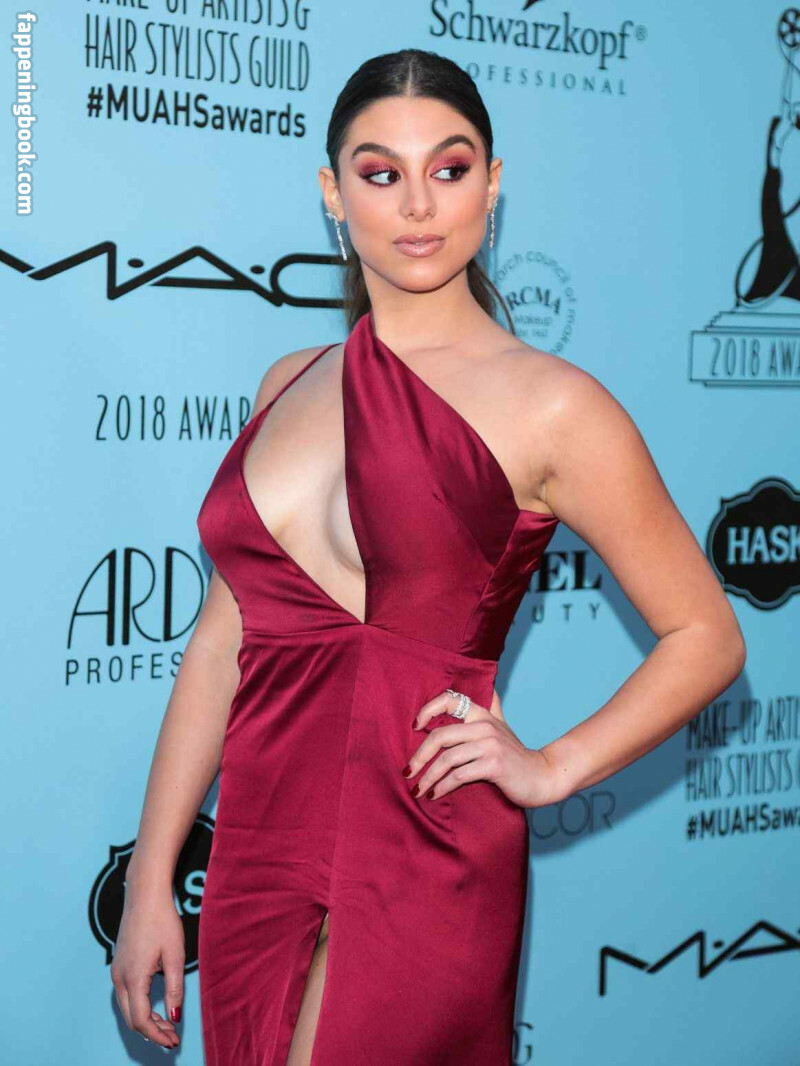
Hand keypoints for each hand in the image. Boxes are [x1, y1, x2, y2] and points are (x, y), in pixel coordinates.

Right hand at [110, 886, 184, 1048]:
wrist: (144, 895)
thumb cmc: (162, 921)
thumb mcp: (175, 956)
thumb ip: (174, 989)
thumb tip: (174, 1017)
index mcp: (133, 978)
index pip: (141, 1020)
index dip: (157, 1035)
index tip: (174, 1041)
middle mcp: (119, 978)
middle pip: (131, 1018)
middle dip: (152, 1031)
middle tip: (173, 1037)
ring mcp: (116, 971)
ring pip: (127, 1008)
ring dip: (145, 1020)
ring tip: (167, 1025)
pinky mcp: (119, 964)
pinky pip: (126, 995)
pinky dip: (139, 1007)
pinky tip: (155, 1006)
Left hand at [405, 688, 561, 808]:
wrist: (542, 776)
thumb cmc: (516, 755)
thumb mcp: (502, 727)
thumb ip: (491, 709)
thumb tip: (484, 689)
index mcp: (482, 715)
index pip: (449, 700)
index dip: (427, 709)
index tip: (414, 726)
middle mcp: (484, 726)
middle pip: (440, 736)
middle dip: (419, 756)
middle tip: (408, 772)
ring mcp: (490, 745)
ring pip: (447, 759)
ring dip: (428, 777)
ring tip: (418, 790)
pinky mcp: (494, 765)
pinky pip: (459, 775)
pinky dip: (443, 787)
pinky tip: (435, 794)